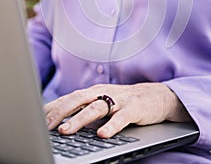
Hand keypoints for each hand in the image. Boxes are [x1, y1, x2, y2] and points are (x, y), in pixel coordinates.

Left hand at [44, 83, 190, 137]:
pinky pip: (122, 118)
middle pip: (78, 100)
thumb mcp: (102, 103)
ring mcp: (119, 99)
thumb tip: (58, 122)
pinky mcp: (135, 107)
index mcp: (93, 92)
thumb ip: (83, 109)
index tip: (38, 121)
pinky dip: (112, 126)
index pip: (68, 98)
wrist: (156, 95)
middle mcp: (103, 93)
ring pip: (96, 108)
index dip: (52, 109)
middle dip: (60, 112)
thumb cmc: (124, 101)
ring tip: (66, 131)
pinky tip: (102, 135)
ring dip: (80, 119)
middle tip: (46, 126)